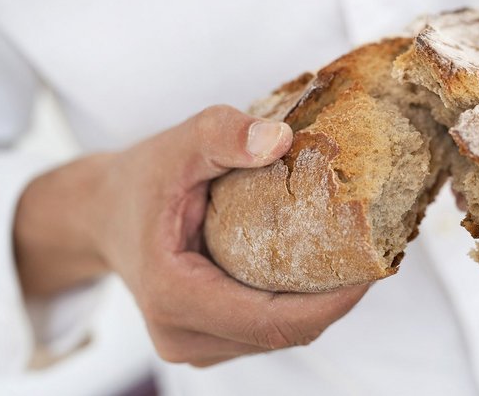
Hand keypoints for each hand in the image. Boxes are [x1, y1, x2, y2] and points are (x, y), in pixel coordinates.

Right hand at [15, 105, 367, 365]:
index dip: (332, 302)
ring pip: (279, 336)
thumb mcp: (177, 144)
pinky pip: (267, 330)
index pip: (272, 321)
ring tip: (353, 255)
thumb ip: (223, 134)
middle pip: (283, 332)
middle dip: (336, 298)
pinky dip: (299, 303)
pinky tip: (319, 266)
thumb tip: (282, 139)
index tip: (373, 266)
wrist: (104, 212)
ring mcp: (194, 345)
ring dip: (321, 302)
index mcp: (174, 296)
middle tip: (374, 250)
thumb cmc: (140, 181)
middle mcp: (182, 335)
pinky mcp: (207, 340)